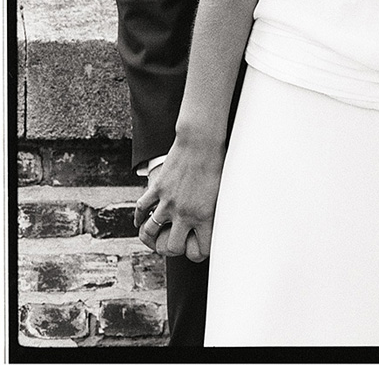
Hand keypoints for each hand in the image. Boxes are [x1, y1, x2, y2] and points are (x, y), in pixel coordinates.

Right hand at [133, 138, 224, 261]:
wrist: (201, 141)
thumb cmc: (218, 163)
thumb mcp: (223, 191)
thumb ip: (216, 211)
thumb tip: (221, 224)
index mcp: (205, 216)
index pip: (200, 251)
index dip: (198, 253)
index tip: (197, 247)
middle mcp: (185, 212)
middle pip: (172, 248)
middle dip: (172, 249)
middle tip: (173, 242)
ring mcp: (168, 201)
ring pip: (151, 232)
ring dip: (151, 236)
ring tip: (155, 235)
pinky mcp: (158, 187)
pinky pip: (141, 208)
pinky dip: (138, 217)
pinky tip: (140, 221)